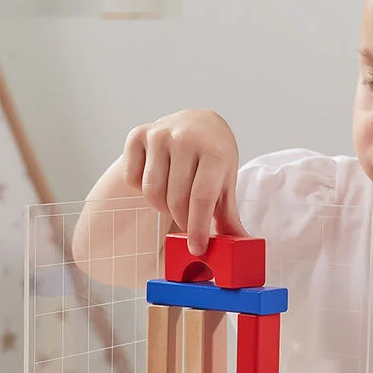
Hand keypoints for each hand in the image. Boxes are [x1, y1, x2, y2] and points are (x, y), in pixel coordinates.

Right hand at [122, 109, 246, 254]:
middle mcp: (186, 139)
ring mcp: (159, 134)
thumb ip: (229, 216)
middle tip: (187, 224)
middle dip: (181, 221)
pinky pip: (132, 178)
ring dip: (162, 206)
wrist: (198, 123)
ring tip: (174, 201)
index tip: (196, 249)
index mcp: (214, 151)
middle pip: (176, 199)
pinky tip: (159, 179)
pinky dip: (143, 188)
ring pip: (152, 191)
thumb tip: (240, 247)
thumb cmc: (214, 157)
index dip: (197, 228)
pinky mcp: (138, 134)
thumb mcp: (227, 181)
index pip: (202, 198)